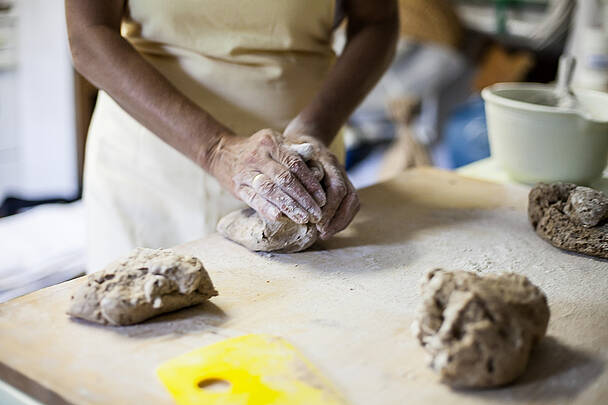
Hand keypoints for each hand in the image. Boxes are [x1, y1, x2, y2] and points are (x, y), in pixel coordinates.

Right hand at [208, 129, 325, 223]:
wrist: (221, 152)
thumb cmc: (257, 150)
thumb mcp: (274, 143)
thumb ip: (293, 151)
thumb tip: (314, 155)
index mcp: (271, 143)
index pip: (295, 164)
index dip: (310, 183)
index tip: (322, 199)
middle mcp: (259, 156)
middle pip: (285, 179)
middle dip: (303, 199)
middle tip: (316, 214)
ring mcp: (246, 171)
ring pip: (271, 190)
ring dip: (289, 207)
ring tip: (303, 219)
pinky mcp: (237, 186)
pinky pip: (253, 199)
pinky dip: (267, 209)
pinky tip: (280, 218)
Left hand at [283, 133, 359, 239]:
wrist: (306, 137)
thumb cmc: (292, 147)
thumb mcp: (287, 153)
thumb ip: (287, 170)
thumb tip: (280, 190)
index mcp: (326, 161)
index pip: (336, 188)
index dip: (329, 207)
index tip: (316, 221)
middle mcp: (338, 168)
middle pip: (348, 196)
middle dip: (336, 218)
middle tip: (321, 232)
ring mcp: (344, 176)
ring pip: (353, 201)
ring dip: (340, 221)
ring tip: (325, 234)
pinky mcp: (344, 184)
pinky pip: (350, 204)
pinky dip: (342, 219)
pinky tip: (329, 229)